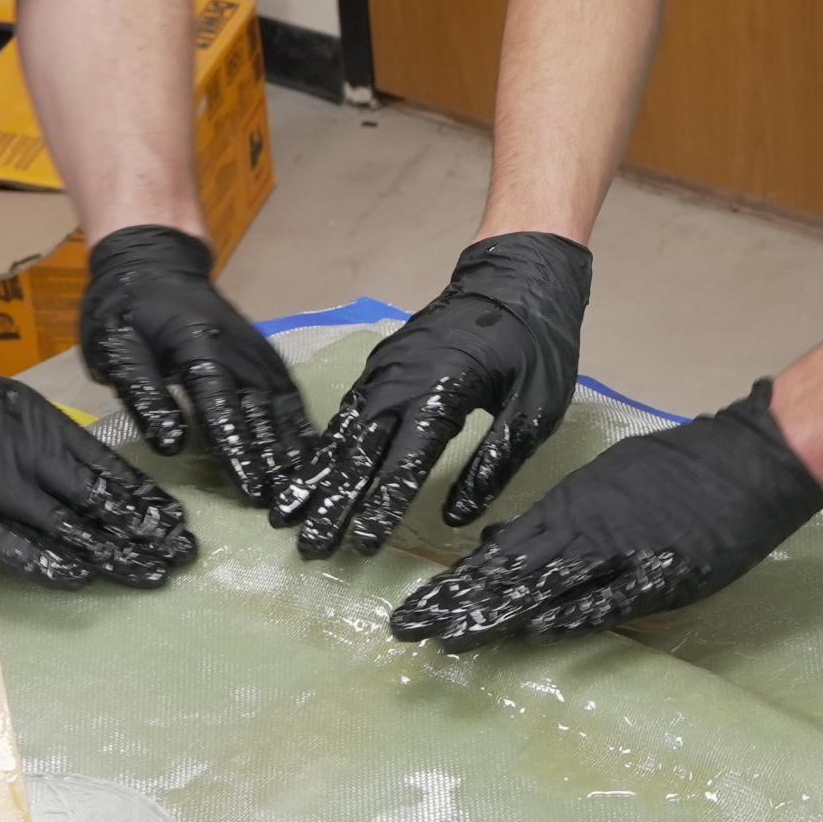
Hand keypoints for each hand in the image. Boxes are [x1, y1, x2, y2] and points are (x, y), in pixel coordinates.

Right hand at [0, 343, 193, 589]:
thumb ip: (25, 434)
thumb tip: (70, 468)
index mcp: (24, 414)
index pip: (98, 459)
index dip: (138, 492)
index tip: (171, 515)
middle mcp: (13, 445)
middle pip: (90, 495)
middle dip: (139, 527)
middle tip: (180, 553)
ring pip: (61, 525)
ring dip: (108, 552)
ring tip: (150, 572)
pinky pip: (10, 547)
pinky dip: (48, 562)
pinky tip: (84, 576)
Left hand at [78, 225, 305, 506]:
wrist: (156, 262)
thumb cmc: (127, 310)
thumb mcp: (116, 349)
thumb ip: (143, 394)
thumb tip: (169, 444)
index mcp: (198, 346)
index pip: (222, 406)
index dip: (238, 451)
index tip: (251, 490)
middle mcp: (238, 350)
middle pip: (261, 410)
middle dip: (274, 460)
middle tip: (285, 504)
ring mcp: (256, 351)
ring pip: (282, 404)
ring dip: (293, 447)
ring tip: (303, 487)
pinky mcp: (265, 355)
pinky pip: (290, 393)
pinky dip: (302, 425)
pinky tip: (312, 453)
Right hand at [277, 232, 591, 554]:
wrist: (516, 275)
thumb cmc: (533, 342)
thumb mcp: (535, 406)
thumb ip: (496, 462)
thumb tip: (458, 516)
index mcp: (443, 391)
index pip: (405, 461)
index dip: (383, 505)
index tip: (364, 544)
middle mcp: (402, 380)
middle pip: (360, 452)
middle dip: (333, 502)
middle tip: (310, 546)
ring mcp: (386, 369)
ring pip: (344, 431)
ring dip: (317, 475)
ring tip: (287, 516)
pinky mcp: (382, 364)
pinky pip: (347, 411)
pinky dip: (325, 445)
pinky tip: (311, 471)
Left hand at [383, 380, 822, 645]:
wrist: (749, 458)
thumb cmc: (678, 471)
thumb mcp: (605, 486)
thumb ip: (552, 520)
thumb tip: (495, 546)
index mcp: (571, 509)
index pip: (499, 556)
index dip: (454, 585)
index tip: (411, 611)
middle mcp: (586, 531)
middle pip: (509, 573)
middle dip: (455, 603)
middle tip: (404, 631)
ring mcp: (622, 552)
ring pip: (548, 585)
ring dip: (498, 614)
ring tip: (450, 640)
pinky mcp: (662, 573)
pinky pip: (613, 597)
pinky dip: (576, 613)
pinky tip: (539, 631)